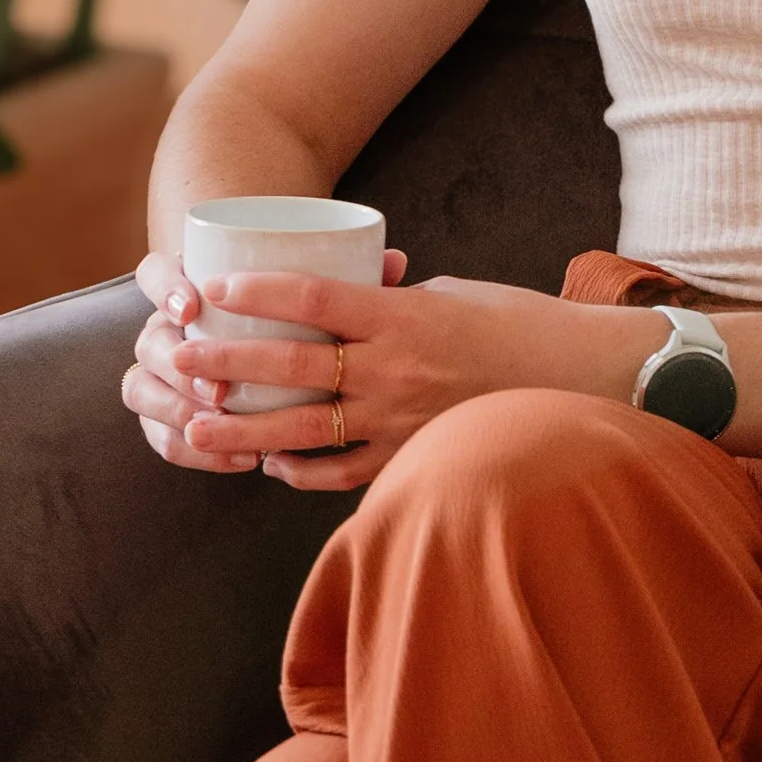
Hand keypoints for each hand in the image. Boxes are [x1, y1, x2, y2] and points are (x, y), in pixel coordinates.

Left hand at [122, 253, 599, 490]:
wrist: (583, 380)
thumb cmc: (518, 324)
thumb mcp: (450, 292)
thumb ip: (392, 301)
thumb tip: (344, 298)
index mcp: (402, 316)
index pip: (313, 297)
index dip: (258, 292)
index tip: (214, 288)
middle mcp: (394, 371)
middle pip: (293, 366)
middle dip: (227, 362)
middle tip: (178, 356)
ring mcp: (401, 422)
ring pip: (303, 431)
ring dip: (243, 431)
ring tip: (196, 429)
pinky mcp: (412, 461)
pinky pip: (342, 473)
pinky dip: (301, 471)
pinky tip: (271, 466)